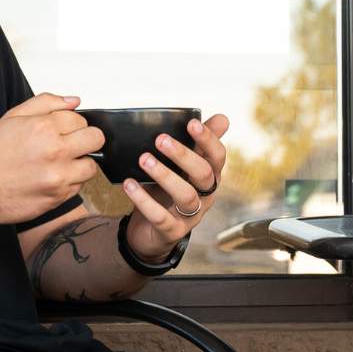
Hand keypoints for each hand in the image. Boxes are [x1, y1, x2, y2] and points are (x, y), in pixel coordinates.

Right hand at [0, 93, 103, 223]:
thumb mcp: (12, 117)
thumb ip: (46, 103)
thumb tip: (73, 101)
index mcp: (44, 127)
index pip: (81, 118)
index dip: (72, 124)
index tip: (62, 131)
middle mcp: (55, 151)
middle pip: (96, 139)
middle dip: (85, 140)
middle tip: (70, 145)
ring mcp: (59, 176)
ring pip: (91, 165)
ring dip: (79, 163)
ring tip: (59, 164)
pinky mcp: (59, 196)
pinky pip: (79, 186)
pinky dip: (69, 181)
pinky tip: (51, 178)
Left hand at [122, 113, 228, 262]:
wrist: (153, 233)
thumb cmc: (168, 193)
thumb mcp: (183, 168)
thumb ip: (199, 144)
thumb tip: (223, 119)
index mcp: (209, 176)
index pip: (217, 156)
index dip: (208, 140)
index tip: (192, 123)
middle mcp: (205, 195)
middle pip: (204, 174)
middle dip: (183, 155)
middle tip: (160, 140)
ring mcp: (191, 215)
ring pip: (185, 195)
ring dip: (165, 175)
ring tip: (144, 160)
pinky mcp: (173, 231)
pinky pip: (161, 216)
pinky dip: (144, 200)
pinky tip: (130, 185)